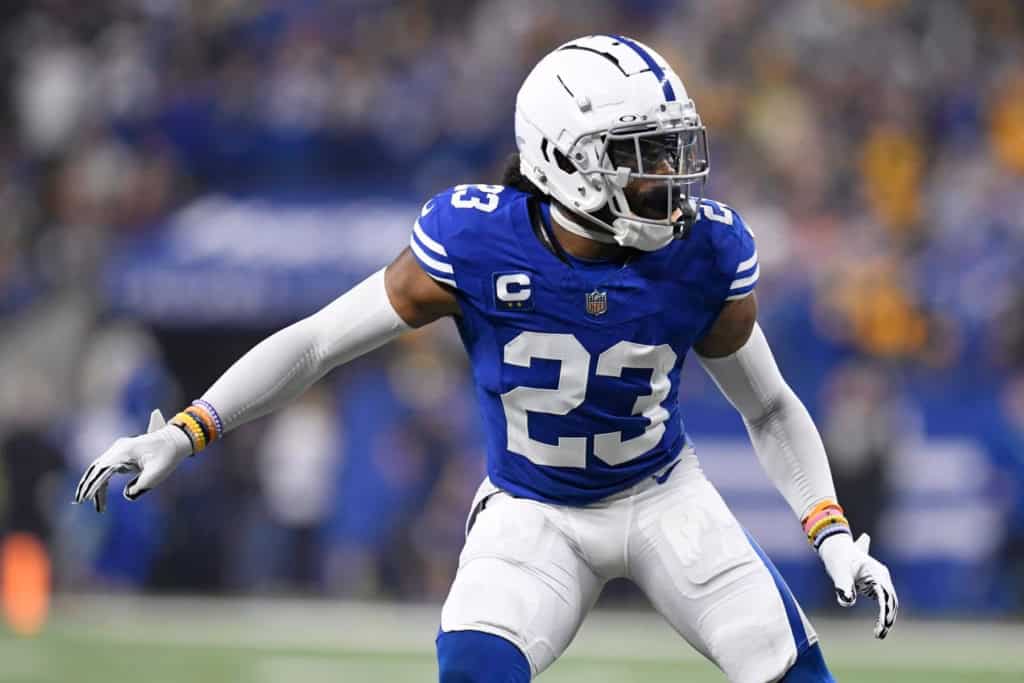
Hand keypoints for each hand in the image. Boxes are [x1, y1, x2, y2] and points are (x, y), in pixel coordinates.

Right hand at [74, 409, 192, 511]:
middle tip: (81, 502)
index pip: (102, 469)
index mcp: (125, 451)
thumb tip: (127, 495)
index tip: (86, 498)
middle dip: (88, 485)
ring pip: (99, 469)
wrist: (175, 440)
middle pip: (96, 468)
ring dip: (94, 485)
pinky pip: (106, 469)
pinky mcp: (121, 455)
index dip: (93, 485)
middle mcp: (118, 448)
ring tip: (91, 503)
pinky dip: (102, 482)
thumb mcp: (157, 474)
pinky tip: (99, 496)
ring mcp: (119, 450)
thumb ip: (140, 486)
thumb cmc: (168, 456)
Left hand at [818, 533, 898, 638]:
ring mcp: (881, 581)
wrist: (837, 548)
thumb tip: (847, 600)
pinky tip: (878, 628)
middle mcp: (882, 576)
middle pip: (890, 599)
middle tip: (880, 632)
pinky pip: (883, 603)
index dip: (886, 608)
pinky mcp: (876, 586)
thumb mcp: (839, 571)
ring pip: (889, 602)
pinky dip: (883, 615)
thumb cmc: (838, 558)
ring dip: (887, 618)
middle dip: (888, 616)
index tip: (884, 621)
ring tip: (880, 634)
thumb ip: (843, 585)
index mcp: (876, 571)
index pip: (885, 592)